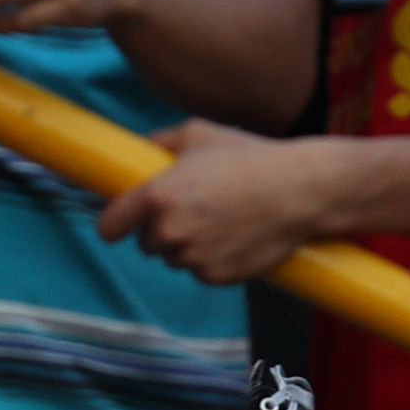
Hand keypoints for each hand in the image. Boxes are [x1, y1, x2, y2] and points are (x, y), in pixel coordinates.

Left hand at [94, 122, 332, 281]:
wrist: (300, 190)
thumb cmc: (250, 156)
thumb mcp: (200, 133)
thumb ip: (161, 142)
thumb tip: (139, 151)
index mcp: (157, 196)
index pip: (109, 226)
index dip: (114, 223)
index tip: (121, 222)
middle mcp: (168, 232)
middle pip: (145, 243)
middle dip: (161, 229)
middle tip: (193, 209)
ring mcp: (192, 258)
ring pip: (175, 258)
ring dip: (187, 245)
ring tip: (220, 220)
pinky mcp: (216, 277)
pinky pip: (201, 271)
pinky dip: (212, 259)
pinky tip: (235, 237)